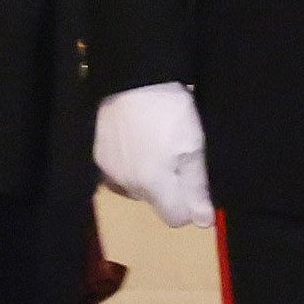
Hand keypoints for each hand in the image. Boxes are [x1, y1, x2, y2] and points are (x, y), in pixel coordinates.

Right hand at [94, 82, 214, 229]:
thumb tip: (203, 222)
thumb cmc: (169, 112)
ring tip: (156, 145)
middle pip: (156, 203)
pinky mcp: (99, 156)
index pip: (175, 218)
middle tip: (177, 155)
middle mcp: (128, 186)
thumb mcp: (192, 146)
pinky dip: (131, 164)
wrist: (132, 80)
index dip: (190, 204)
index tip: (195, 181)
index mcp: (154, 186)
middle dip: (169, 188)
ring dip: (148, 176)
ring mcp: (110, 172)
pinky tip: (137, 141)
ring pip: (137, 188)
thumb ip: (196, 188)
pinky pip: (120, 173)